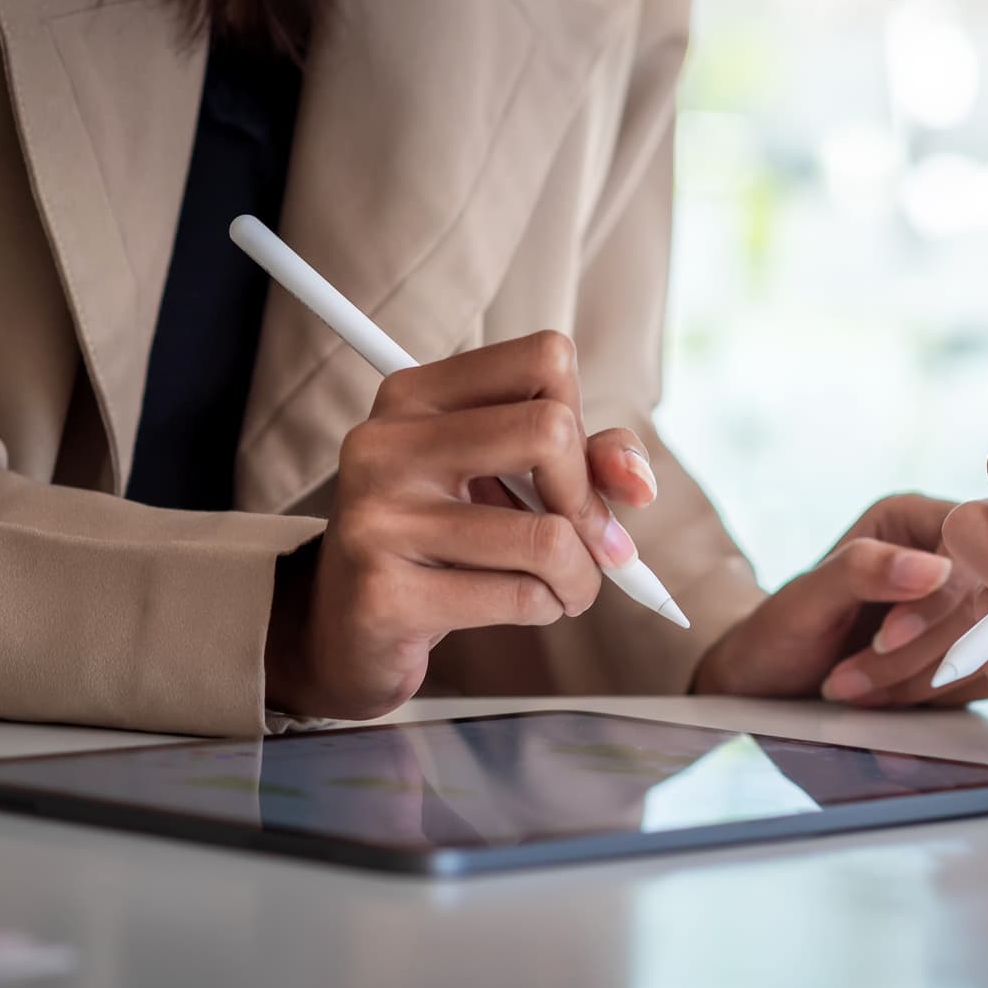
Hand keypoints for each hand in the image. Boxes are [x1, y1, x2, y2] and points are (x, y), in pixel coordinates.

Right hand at [266, 331, 657, 719]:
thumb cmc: (448, 540)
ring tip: (564, 588)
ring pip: (549, 536)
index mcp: (414, 395)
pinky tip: (523, 608)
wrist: (348, 628)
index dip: (581, 421)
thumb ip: (589, 459)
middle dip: (590, 503)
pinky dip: (547, 608)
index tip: (571, 472)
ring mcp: (378, 519)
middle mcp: (385, 444)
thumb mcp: (514, 480)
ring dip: (582, 577)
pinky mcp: (385, 596)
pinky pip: (522, 597)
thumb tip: (639, 484)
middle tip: (589, 544)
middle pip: (551, 429)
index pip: (546, 360)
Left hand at [692, 495, 987, 704]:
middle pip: (987, 601)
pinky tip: (884, 698)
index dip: (942, 599)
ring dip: (925, 680)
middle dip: (924, 651)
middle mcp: (951, 558)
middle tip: (854, 673)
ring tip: (856, 687)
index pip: (973, 546)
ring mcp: (970, 609)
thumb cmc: (778, 632)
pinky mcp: (977, 654)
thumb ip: (861, 572)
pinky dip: (936, 698)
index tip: (887, 637)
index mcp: (915, 520)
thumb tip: (935, 568)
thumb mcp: (805, 599)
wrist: (773, 680)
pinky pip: (987, 679)